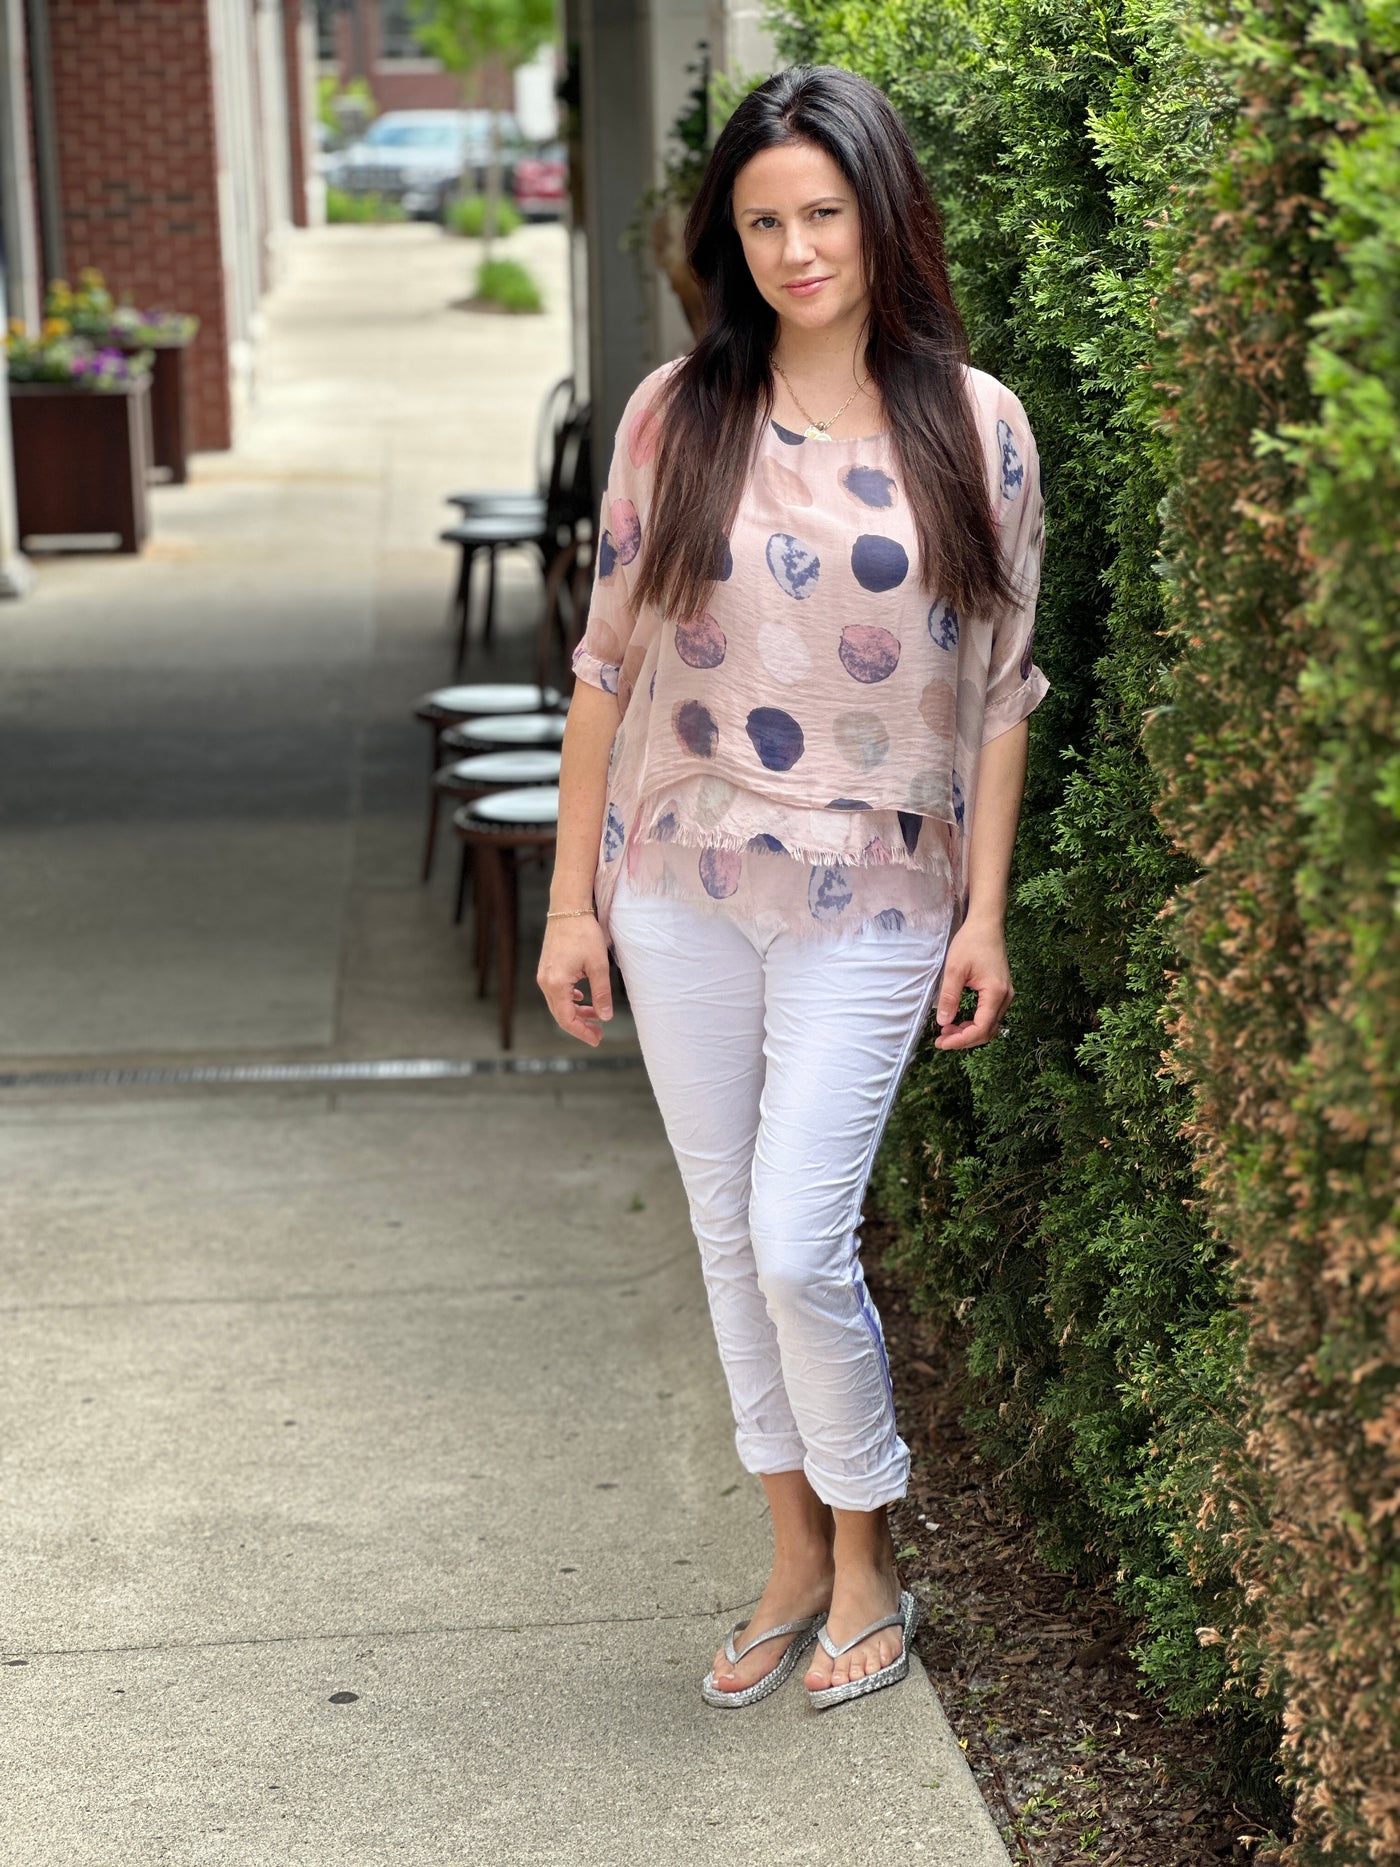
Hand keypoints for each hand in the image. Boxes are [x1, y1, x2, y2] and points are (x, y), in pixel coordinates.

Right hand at [537, 914, 613, 1046]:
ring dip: (576, 1012)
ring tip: (595, 1016)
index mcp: (556, 984)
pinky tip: (582, 997)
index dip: (582, 1032)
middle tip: (599, 1033)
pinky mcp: (547, 968)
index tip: (597, 1039)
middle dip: (580, 1026)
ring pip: (558, 1004)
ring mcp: (544, 975)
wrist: (568, 908)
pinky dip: (570, 999)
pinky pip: (556, 992)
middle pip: (560, 1014)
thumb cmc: (584, 933)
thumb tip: (606, 1016)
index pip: (567, 1019)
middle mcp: (545, 982)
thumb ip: (601, 993)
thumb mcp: (598, 965)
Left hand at [932, 917, 1012, 1049]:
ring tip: (947, 1031)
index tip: (941, 1042)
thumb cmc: (971, 942)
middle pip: (987, 1031)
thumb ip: (949, 997)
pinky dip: (975, 1023)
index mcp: (996, 993)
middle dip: (964, 1039)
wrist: (986, 925)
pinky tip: (959, 1021)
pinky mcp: (1001, 992)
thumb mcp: (954, 969)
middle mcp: (1006, 997)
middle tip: (941, 1039)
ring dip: (969, 1032)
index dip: (961, 1040)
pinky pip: (990, 1016)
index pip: (981, 1028)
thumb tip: (943, 1023)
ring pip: (989, 1026)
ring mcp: (1006, 995)